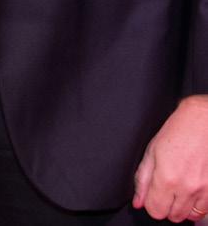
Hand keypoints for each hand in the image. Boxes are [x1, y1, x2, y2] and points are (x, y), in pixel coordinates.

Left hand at [134, 95, 207, 220]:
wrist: (203, 122)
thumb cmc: (177, 131)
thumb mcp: (152, 150)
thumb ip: (143, 179)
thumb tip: (138, 202)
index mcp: (166, 178)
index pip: (154, 211)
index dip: (151, 204)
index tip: (152, 195)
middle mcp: (185, 188)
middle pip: (171, 216)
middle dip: (165, 206)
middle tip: (165, 189)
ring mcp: (202, 191)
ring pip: (188, 216)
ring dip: (181, 208)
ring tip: (179, 189)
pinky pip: (203, 211)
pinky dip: (196, 206)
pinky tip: (191, 191)